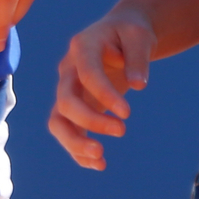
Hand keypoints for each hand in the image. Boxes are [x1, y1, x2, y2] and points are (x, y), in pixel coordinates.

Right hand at [49, 9, 154, 171]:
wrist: (121, 36)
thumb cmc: (130, 34)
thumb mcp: (140, 36)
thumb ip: (139, 57)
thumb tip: (138, 85)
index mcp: (83, 47)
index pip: (87, 74)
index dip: (105, 95)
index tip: (127, 113)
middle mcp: (68, 70)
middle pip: (66, 101)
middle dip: (90, 121)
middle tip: (122, 130)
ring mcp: (67, 89)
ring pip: (58, 121)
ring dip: (75, 143)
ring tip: (100, 159)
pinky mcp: (73, 107)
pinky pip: (67, 131)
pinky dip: (78, 151)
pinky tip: (100, 164)